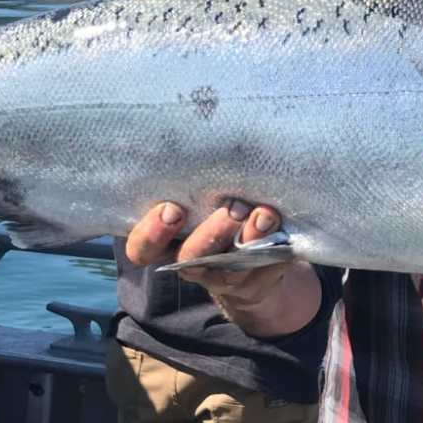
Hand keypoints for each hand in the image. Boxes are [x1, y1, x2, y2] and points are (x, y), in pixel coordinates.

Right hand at [126, 199, 287, 302]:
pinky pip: (263, 267)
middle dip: (210, 234)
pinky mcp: (254, 280)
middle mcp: (190, 263)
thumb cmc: (205, 211)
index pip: (142, 249)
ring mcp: (223, 276)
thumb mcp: (190, 199)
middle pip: (190, 258)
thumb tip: (195, 141)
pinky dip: (274, 245)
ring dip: (249, 238)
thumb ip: (186, 185)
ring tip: (264, 214)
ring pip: (231, 265)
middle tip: (231, 209)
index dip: (152, 233)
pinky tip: (280, 224)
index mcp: (163, 244)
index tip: (171, 209)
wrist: (245, 259)